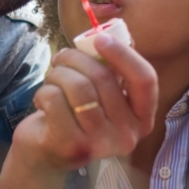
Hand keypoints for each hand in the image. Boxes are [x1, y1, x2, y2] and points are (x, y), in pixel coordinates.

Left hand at [14, 34, 157, 172]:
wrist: (46, 154)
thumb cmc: (75, 116)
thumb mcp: (100, 94)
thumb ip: (112, 69)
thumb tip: (113, 34)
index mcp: (141, 119)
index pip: (145, 80)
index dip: (124, 54)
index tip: (100, 39)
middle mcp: (127, 136)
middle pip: (104, 77)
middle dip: (76, 58)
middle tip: (61, 59)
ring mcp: (100, 144)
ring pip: (79, 86)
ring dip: (59, 73)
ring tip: (52, 78)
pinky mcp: (71, 147)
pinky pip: (56, 99)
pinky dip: (44, 91)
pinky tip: (43, 99)